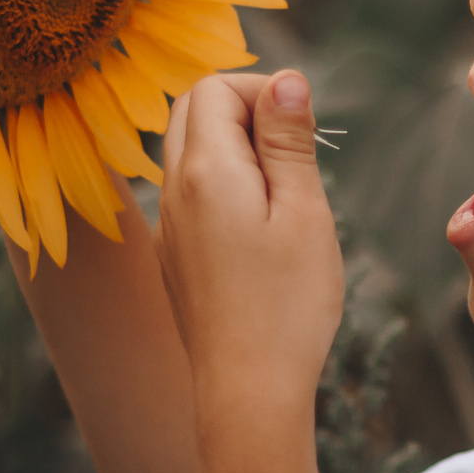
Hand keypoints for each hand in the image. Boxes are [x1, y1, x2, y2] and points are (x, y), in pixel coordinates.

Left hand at [159, 71, 343, 414]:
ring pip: (190, 155)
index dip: (262, 90)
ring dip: (238, 152)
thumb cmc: (286, 305)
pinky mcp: (176, 258)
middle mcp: (173, 192)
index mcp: (205, 171)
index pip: (214, 86)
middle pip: (192, 112)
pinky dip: (227, 189)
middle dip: (246, 111)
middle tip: (297, 155)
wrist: (247, 393)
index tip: (303, 129)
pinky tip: (265, 235)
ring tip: (286, 197)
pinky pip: (192, 197)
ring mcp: (169, 227)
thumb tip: (286, 79)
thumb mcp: (304, 211)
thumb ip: (289, 140)